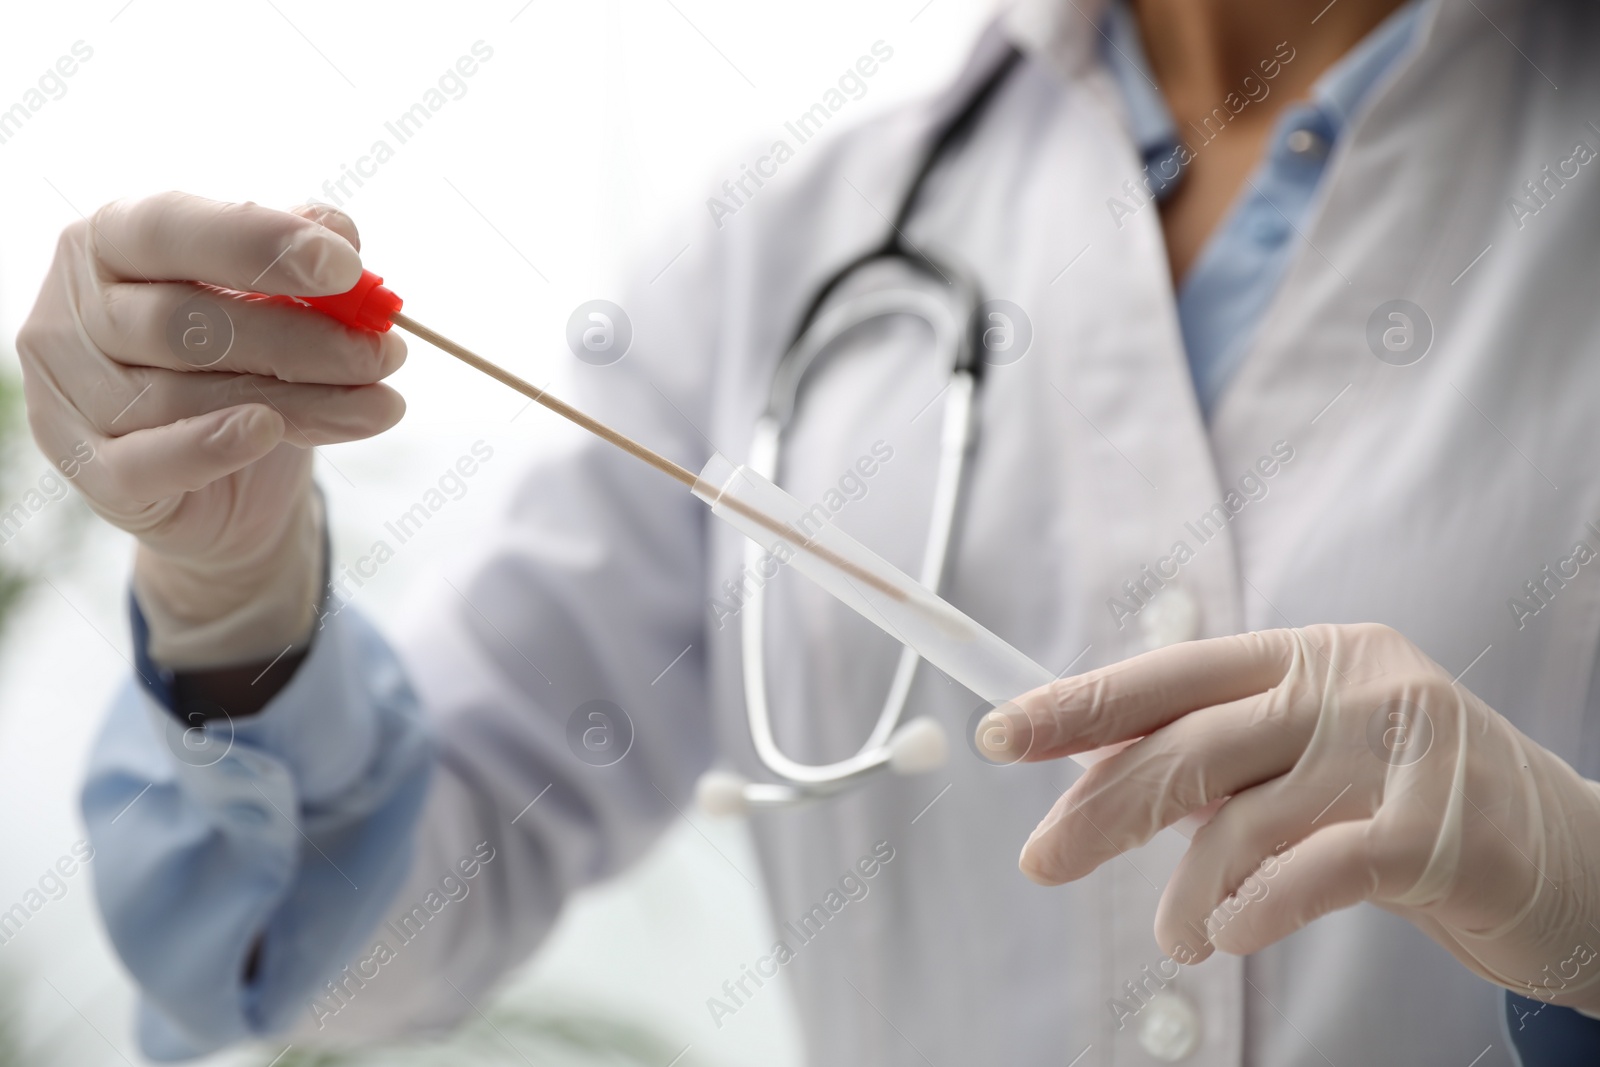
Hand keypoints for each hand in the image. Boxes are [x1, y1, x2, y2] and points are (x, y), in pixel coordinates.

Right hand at [17, 193, 405, 667]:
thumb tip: (338, 232)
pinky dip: (212, 446)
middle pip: (185, 321)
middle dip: (303, 338)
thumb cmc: (247, 364)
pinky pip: (148, 463)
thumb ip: (298, 260)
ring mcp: (69, 395)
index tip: (347, 267)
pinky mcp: (91, 471)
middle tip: (387, 352)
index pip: (169, 227)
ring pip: (184, 394)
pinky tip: (271, 431)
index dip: (257, 241)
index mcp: (108, 242)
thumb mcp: (275, 300)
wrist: (230, 482)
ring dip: (302, 400)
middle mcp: (72, 312)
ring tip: (382, 402)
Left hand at [980, 623, 1599, 1010]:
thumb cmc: (1414, 811)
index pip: (1171, 674)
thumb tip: (1090, 776)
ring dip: (1190, 890)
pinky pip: (1312, 871)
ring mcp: (1402, 748)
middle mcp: (1354, 682)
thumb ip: (1220, 761)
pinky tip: (1231, 934)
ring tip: (1182, 935)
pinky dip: (1256, 908)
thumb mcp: (1313, 766)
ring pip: (1241, 817)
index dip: (1080, 705)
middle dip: (1103, 806)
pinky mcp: (1438, 828)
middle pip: (1190, 743)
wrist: (1574, 862)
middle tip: (1044, 858)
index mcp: (1311, 655)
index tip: (1003, 734)